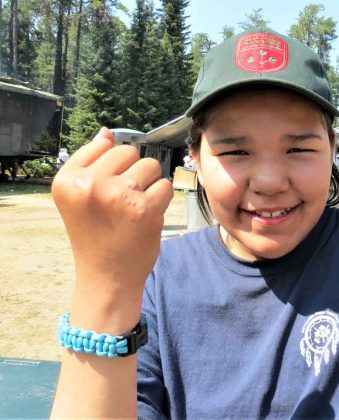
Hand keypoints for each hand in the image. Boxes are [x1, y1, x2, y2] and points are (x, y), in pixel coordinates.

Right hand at [52, 128, 172, 297]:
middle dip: (134, 173)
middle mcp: (91, 184)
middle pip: (131, 153)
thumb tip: (107, 132)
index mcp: (69, 179)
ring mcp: (119, 195)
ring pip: (151, 166)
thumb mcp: (78, 197)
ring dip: (150, 185)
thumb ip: (90, 162)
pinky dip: (162, 200)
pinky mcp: (146, 208)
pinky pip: (166, 186)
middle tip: (123, 201)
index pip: (105, 145)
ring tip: (135, 208)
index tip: (110, 186)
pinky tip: (147, 216)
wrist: (107, 276)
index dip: (114, 165)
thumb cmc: (95, 235)